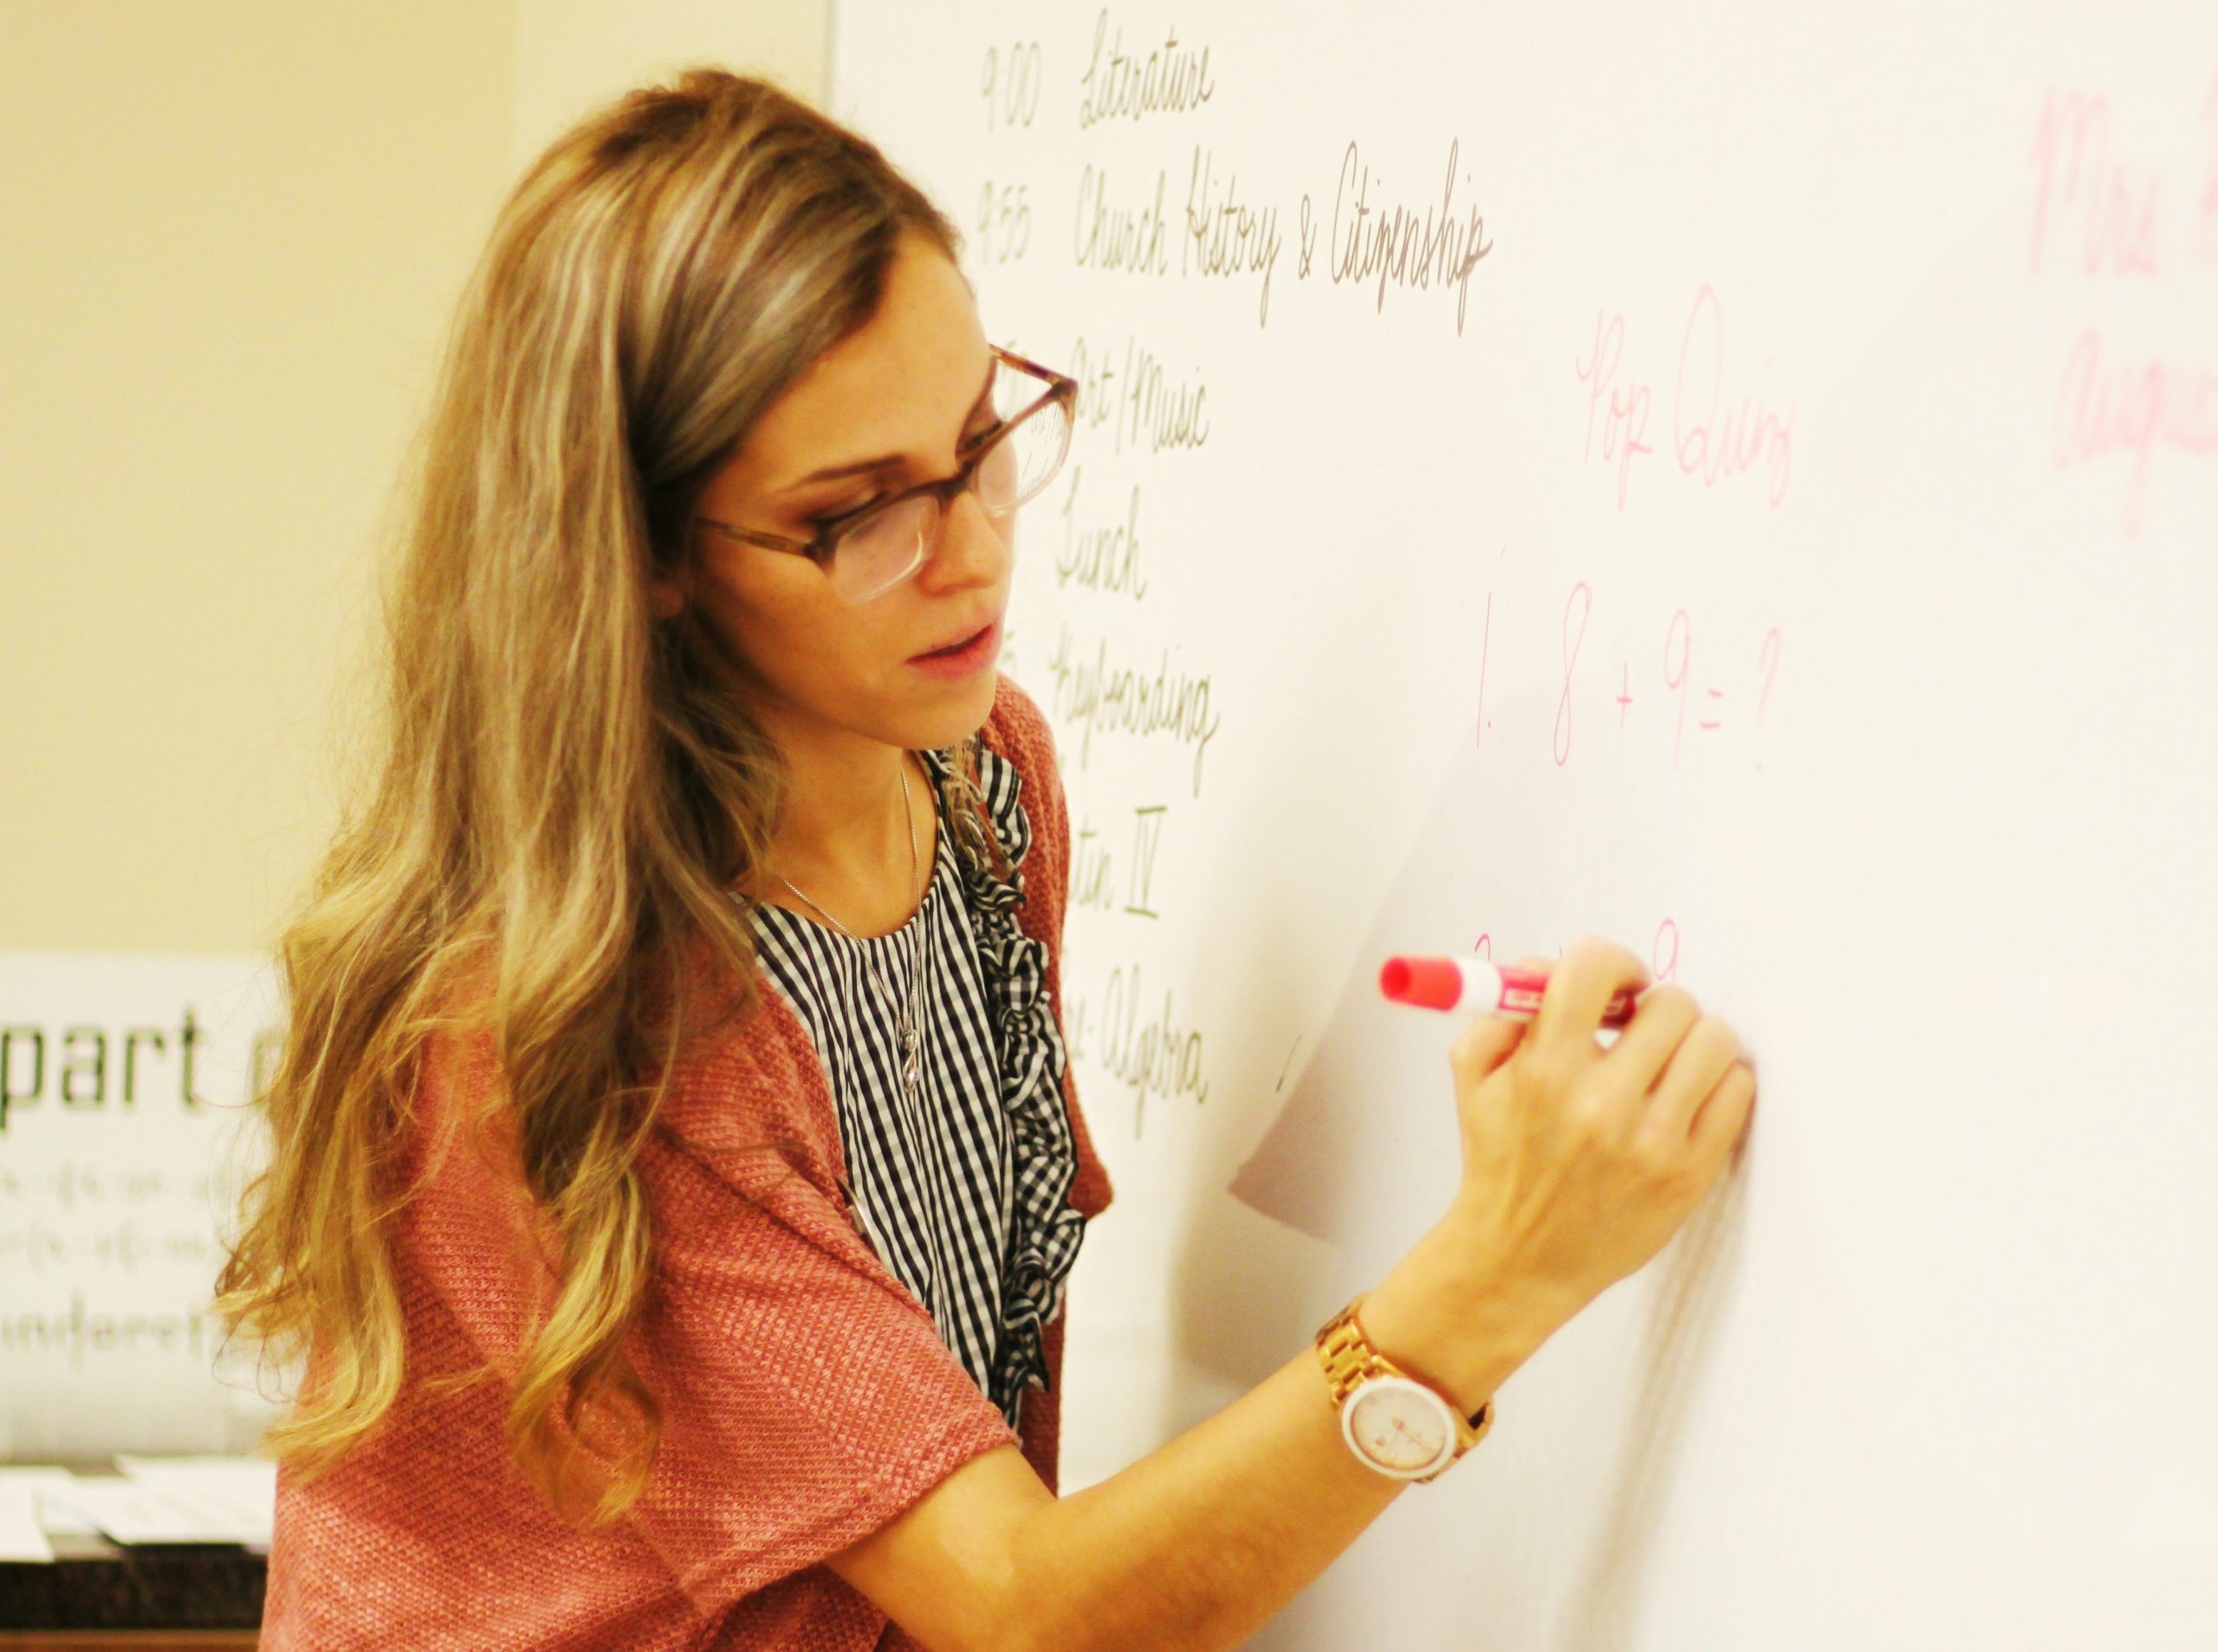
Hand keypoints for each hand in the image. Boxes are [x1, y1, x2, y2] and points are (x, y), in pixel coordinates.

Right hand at [1440, 935, 1756, 1319]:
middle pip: (1672, 1004)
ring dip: (1693, 1042)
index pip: (1594, 969)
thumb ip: (1505, 1009)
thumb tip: (1549, 965)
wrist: (1520, 1257)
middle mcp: (1602, 1104)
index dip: (1613, 963)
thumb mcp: (1475, 1077)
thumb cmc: (1501, 1162)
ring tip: (1669, 1065)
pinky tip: (1687, 1098)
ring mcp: (1652, 1142)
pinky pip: (1737, 1092)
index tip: (1617, 987)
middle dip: (1656, 1009)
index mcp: (1544, 1071)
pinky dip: (1718, 1083)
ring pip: (1715, 1041)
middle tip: (1641, 1034)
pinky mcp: (1689, 1174)